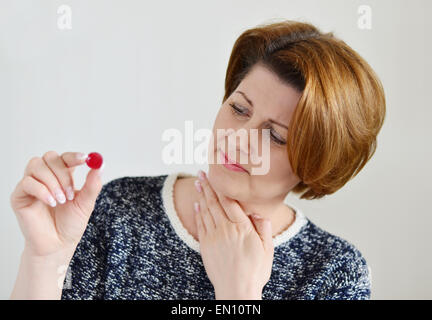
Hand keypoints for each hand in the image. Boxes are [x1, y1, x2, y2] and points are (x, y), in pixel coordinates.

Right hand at [10, 151, 103, 259]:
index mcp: (62, 176)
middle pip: (50, 157)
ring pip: (36, 165)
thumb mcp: (86, 203)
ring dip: (52, 182)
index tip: (85, 159)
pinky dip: (42, 191)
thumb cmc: (71, 224)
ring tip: (61, 201)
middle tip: (71, 193)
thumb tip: (100, 165)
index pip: (65, 158)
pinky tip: (51, 203)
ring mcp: (32, 185)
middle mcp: (46, 177)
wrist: (57, 245)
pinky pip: (27, 182)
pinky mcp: (19, 195)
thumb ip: (92, 185)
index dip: (74, 156)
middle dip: (62, 173)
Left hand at [193, 170, 273, 299]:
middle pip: (215, 203)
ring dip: (201, 196)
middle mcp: (226, 229)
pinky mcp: (205, 246)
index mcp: (242, 228)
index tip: (216, 176)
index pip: (229, 202)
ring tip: (198, 183)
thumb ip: (264, 228)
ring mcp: (214, 237)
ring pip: (206, 211)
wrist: (236, 290)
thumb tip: (259, 213)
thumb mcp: (267, 249)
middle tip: (202, 173)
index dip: (221, 187)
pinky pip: (200, 225)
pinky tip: (197, 205)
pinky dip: (198, 213)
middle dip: (208, 187)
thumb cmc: (254, 271)